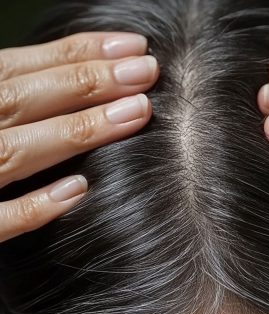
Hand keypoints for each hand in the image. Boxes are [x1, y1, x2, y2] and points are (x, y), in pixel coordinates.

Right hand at [0, 32, 158, 242]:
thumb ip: (10, 96)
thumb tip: (70, 74)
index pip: (21, 67)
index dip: (78, 53)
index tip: (132, 46)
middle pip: (23, 98)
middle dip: (88, 82)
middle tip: (147, 70)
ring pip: (16, 151)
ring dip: (78, 131)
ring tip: (137, 113)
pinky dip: (34, 206)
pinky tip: (79, 190)